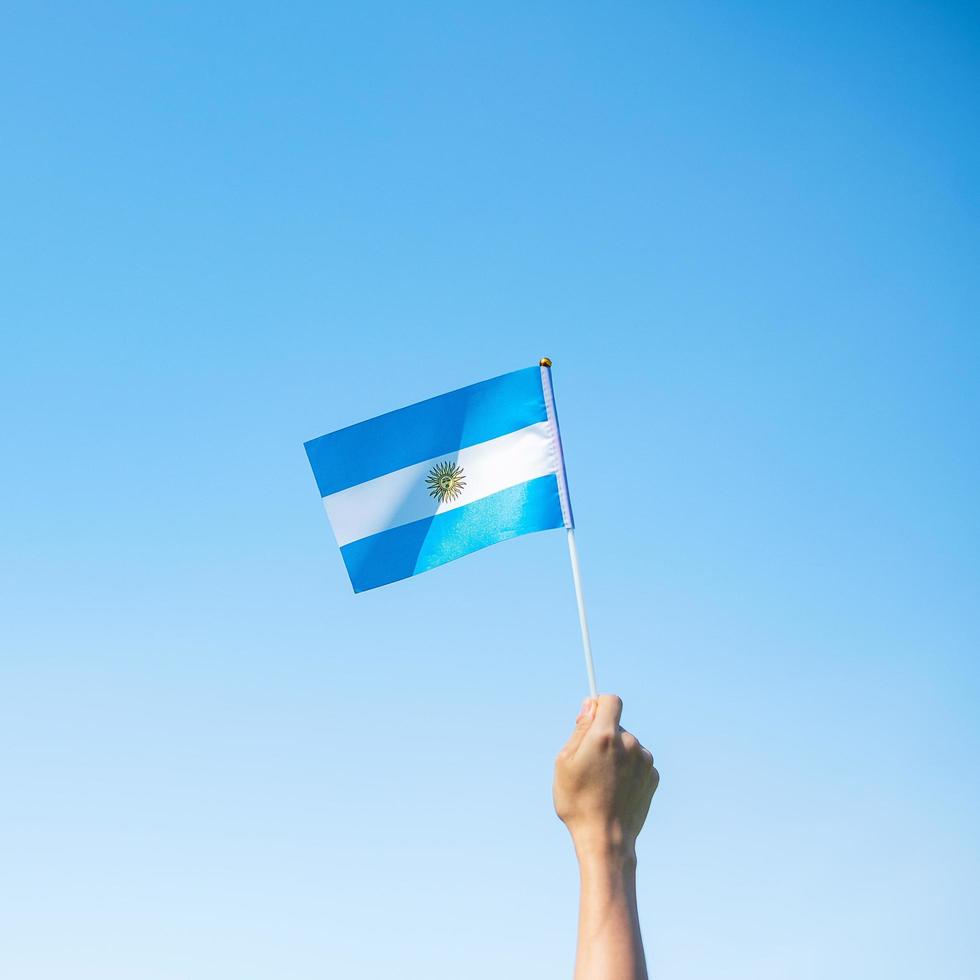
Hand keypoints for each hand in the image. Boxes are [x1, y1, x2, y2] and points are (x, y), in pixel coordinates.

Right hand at [553, 694, 658, 860]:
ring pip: (628, 745)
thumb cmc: (577, 802)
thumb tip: (590, 705)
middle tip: (589, 765)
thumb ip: (580, 729)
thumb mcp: (564, 762)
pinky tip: (617, 791)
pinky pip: (637, 763)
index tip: (591, 718)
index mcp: (605, 736)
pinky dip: (628, 770)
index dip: (599, 705)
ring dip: (617, 755)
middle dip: (604, 737)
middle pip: (616, 726)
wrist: (605, 840)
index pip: (611, 701)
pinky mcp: (653, 777)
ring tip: (603, 782)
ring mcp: (644, 761)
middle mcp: (629, 743)